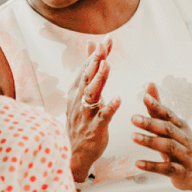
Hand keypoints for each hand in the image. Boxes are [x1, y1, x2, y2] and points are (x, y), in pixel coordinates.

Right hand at [66, 39, 120, 179]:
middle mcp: (79, 100)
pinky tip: (119, 98)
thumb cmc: (80, 119)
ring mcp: (86, 114)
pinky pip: (103, 116)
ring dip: (99, 80)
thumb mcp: (82, 92)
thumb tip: (91, 45)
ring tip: (107, 66)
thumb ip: (88, 70)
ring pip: (92, 94)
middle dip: (95, 61)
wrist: (72, 152)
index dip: (96, 54)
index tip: (107, 40)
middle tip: (103, 46)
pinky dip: (110, 107)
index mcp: (77, 91)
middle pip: (88, 77)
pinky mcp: (95, 128)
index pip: (86, 69)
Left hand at [132, 82, 191, 191]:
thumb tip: (149, 84)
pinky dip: (152, 166)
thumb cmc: (184, 147)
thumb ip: (158, 108)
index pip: (169, 114)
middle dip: (151, 123)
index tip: (144, 96)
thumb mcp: (173, 127)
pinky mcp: (182, 172)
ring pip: (169, 147)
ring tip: (133, 136)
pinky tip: (137, 163)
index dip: (157, 106)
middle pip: (168, 129)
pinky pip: (167, 168)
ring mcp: (185, 156)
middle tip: (133, 118)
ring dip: (150, 141)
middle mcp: (185, 139)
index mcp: (182, 127)